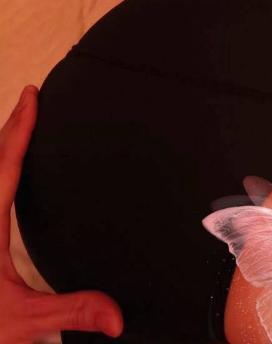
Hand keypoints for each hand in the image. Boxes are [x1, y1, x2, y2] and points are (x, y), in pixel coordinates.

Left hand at [0, 85, 123, 341]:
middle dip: (11, 124)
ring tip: (19, 121)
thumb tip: (117, 317)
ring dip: (1, 145)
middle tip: (30, 95)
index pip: (5, 166)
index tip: (31, 94)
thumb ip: (70, 312)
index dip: (20, 127)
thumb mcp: (22, 323)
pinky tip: (6, 171)